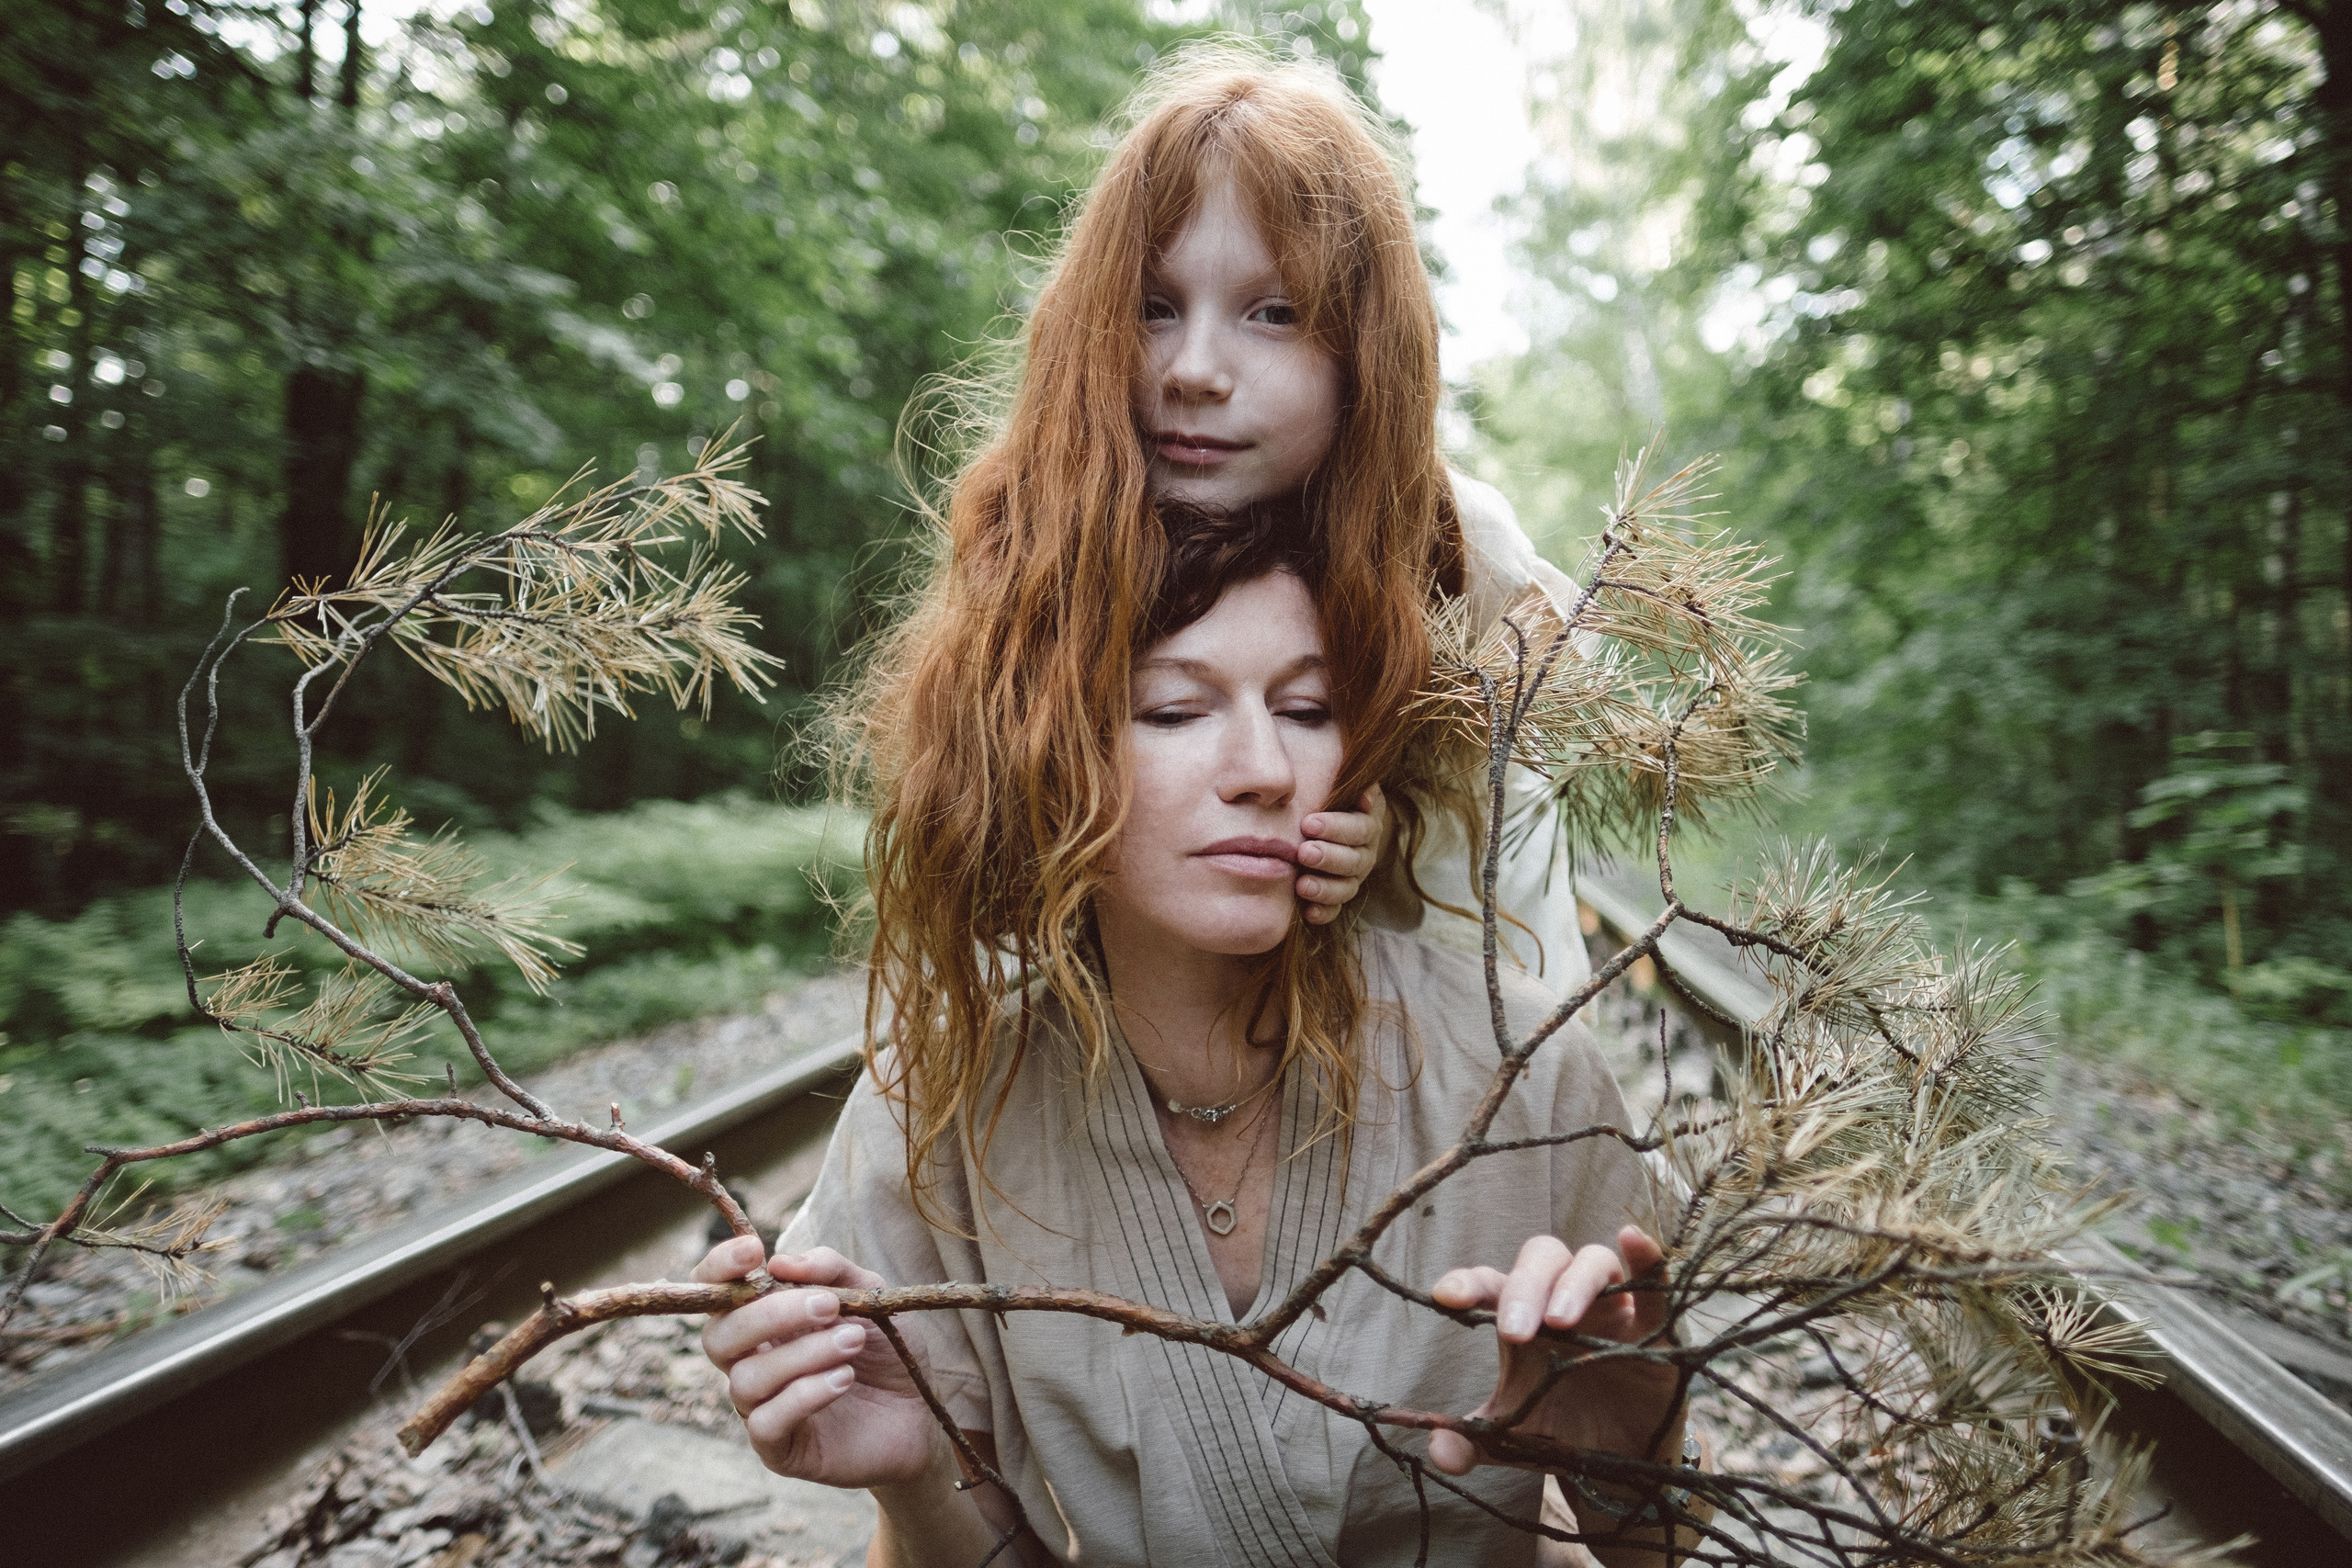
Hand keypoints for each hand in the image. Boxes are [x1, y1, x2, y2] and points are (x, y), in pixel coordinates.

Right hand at [693, 1237, 942, 1488]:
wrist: (917, 1413)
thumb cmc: (883, 1350)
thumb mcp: (869, 1295)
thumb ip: (831, 1271)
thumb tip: (780, 1260)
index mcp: (762, 1320)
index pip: (715, 1291)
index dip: (720, 1268)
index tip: (753, 1252)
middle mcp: (749, 1362)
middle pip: (720, 1336)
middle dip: (772, 1314)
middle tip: (828, 1306)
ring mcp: (759, 1407)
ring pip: (747, 1378)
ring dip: (803, 1354)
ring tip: (853, 1342)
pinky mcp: (778, 1449)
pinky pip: (766, 1422)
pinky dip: (805, 1394)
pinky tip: (844, 1380)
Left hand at [1297, 785, 1389, 925]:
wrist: (1328, 820)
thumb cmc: (1326, 795)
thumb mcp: (1336, 780)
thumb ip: (1343, 777)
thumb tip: (1364, 789)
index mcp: (1367, 823)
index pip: (1359, 828)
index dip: (1336, 827)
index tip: (1308, 824)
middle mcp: (1364, 852)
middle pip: (1354, 859)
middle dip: (1329, 857)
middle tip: (1304, 853)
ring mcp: (1353, 877)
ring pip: (1347, 887)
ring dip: (1325, 887)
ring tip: (1302, 885)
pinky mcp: (1338, 896)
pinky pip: (1335, 909)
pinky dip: (1323, 912)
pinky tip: (1308, 913)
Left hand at [1426, 1226, 1680, 1477]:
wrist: (1619, 1463)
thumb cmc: (1559, 1432)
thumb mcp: (1511, 1439)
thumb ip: (1471, 1442)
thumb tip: (1437, 1450)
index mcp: (1521, 1317)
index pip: (1490, 1283)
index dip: (1468, 1283)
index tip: (1446, 1297)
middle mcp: (1562, 1300)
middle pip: (1541, 1259)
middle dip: (1524, 1288)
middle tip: (1513, 1331)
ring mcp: (1610, 1307)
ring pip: (1592, 1262)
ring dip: (1573, 1285)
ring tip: (1559, 1322)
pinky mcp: (1654, 1325)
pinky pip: (1654, 1281)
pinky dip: (1645, 1258)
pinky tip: (1631, 1239)